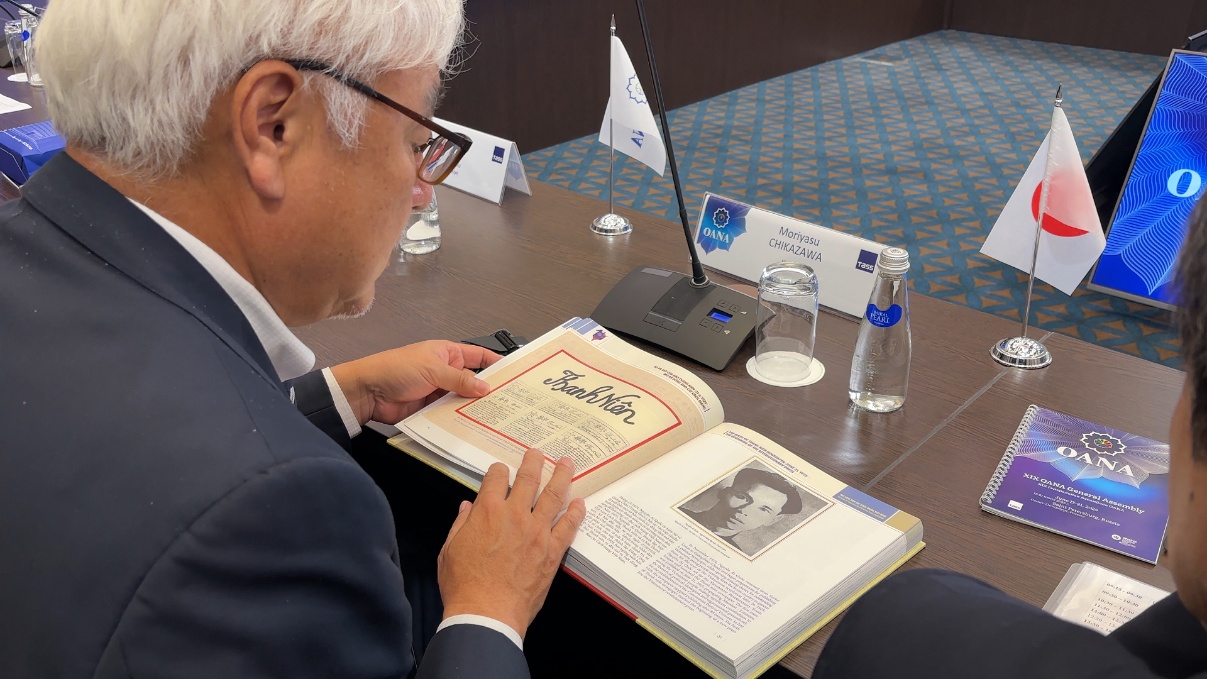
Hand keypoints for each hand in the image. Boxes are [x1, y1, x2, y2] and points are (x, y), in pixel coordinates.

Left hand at [329, 340, 500, 424]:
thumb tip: (485, 387)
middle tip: (508, 399)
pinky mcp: (431, 408)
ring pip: (463, 399)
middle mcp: (445, 371)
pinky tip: (473, 424)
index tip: (513, 370)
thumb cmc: (396, 369)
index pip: (477, 355)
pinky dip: (460, 418)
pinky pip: (450, 413)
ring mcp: (438, 390)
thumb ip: (460, 379)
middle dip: (487, 389)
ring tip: (495, 414)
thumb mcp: (433, 369)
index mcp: (447, 353)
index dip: (495, 361)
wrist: (368, 392)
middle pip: (473, 380)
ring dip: (473, 406)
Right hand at [437, 448, 586, 637]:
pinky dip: (575, 513)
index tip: (501, 470)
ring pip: (553, 496)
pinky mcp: (552, 551)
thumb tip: (467, 508)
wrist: (487, 614)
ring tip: (567, 463)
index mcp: (487, 511)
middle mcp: (515, 515)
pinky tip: (580, 503)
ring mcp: (537, 532)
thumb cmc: (464, 585)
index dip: (498, 471)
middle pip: (529, 479)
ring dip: (561, 476)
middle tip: (538, 453)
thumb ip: (460, 525)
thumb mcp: (449, 550)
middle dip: (534, 462)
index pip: (496, 478)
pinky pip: (568, 526)